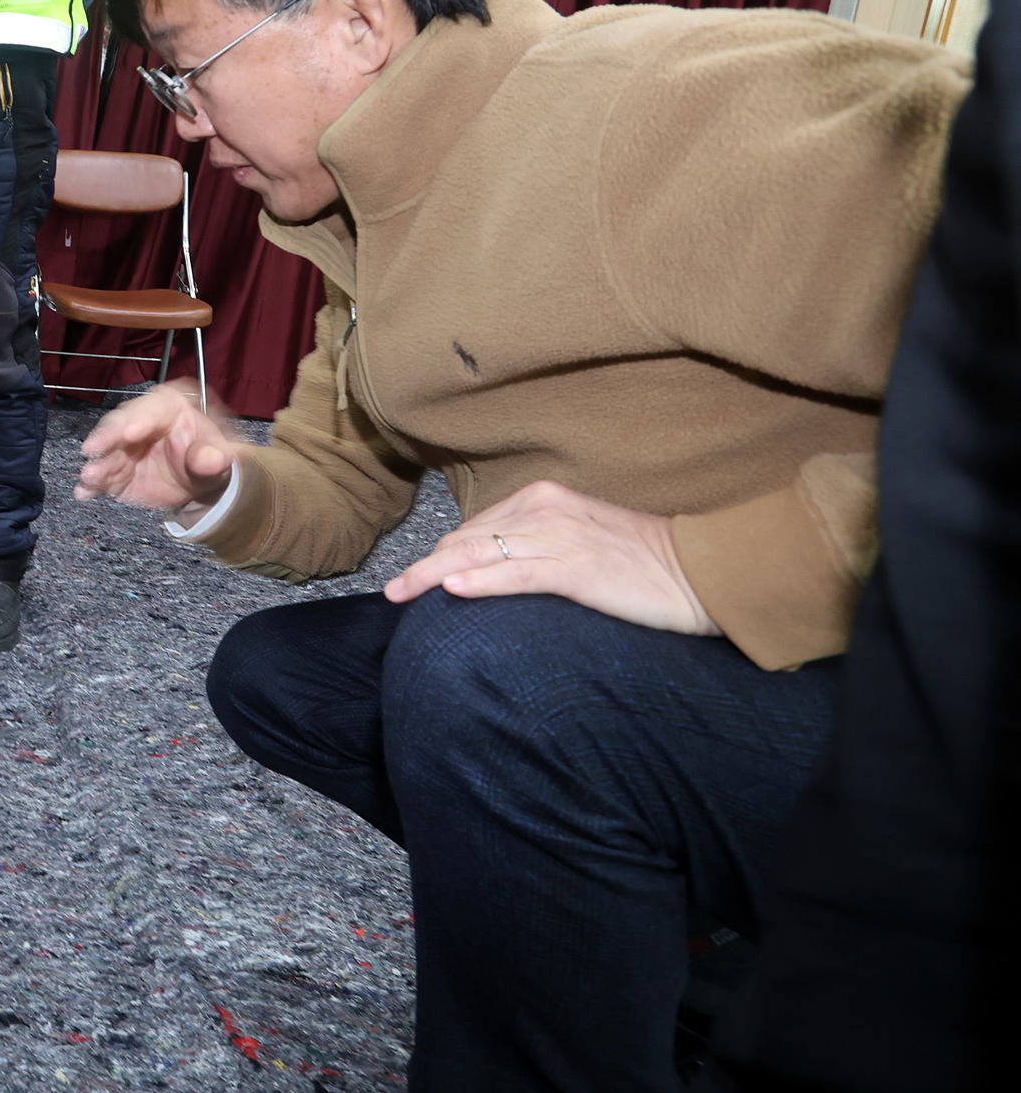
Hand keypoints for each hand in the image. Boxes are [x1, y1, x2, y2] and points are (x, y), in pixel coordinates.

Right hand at [73, 381, 236, 511]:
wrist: (198, 481)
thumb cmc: (208, 455)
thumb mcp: (220, 454)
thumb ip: (213, 456)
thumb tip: (209, 459)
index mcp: (168, 406)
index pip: (151, 408)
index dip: (139, 419)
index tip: (129, 433)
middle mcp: (139, 420)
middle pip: (119, 423)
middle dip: (106, 437)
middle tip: (93, 449)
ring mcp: (123, 445)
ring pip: (105, 450)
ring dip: (97, 464)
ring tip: (89, 477)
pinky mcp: (114, 469)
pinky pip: (101, 476)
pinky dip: (91, 485)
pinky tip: (84, 492)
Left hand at [384, 479, 719, 635]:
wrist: (699, 571)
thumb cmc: (640, 562)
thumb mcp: (579, 541)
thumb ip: (535, 546)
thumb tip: (490, 569)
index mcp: (543, 499)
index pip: (474, 528)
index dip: (440, 553)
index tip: (414, 577)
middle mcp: (545, 510)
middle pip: (467, 539)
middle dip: (425, 565)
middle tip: (393, 592)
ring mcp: (560, 537)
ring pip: (480, 554)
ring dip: (433, 575)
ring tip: (400, 594)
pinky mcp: (577, 568)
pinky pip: (517, 574)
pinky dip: (481, 581)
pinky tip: (451, 591)